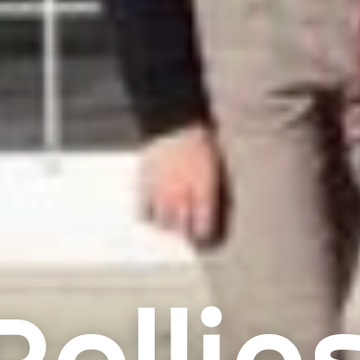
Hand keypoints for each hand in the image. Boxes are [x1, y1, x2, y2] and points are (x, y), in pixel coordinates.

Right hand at [139, 125, 221, 244]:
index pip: (203, 227)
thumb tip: (214, 208)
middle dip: (188, 232)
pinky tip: (156, 211)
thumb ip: (214, 191)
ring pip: (163, 225)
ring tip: (173, 220)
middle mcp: (181, 197)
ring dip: (170, 225)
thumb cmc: (201, 141)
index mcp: (203, 191)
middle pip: (182, 230)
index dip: (205, 235)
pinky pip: (143, 213)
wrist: (173, 123)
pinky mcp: (144, 187)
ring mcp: (160, 193)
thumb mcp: (216, 166)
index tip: (206, 236)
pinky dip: (150, 216)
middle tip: (190, 229)